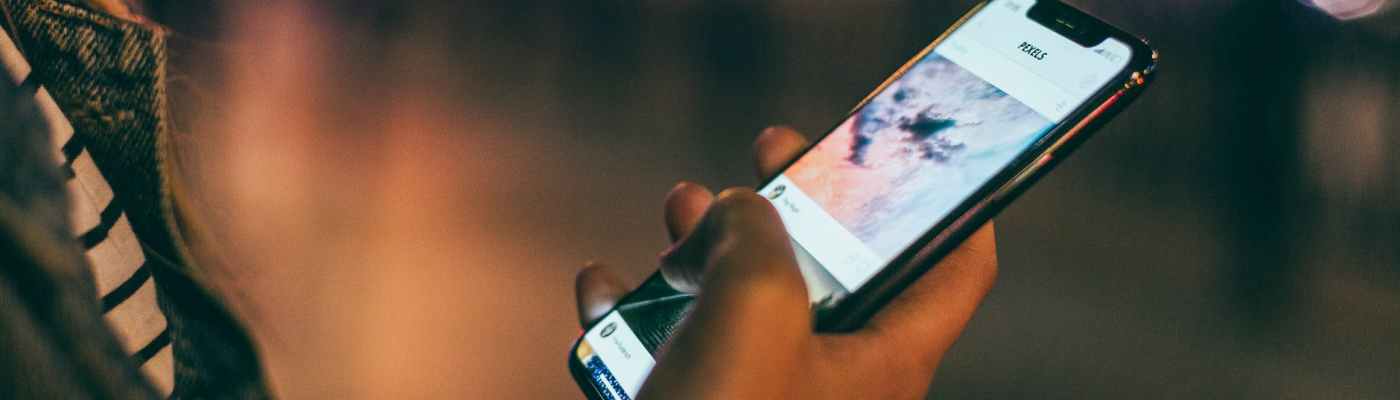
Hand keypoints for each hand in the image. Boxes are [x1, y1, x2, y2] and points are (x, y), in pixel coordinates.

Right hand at [574, 127, 997, 398]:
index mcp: (884, 357)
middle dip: (798, 204)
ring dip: (710, 247)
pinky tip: (605, 286)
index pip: (958, 269)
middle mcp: (834, 381)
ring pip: (749, 303)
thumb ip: (756, 234)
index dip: (955, 202)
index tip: (921, 151)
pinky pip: (678, 351)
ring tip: (679, 206)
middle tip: (770, 153)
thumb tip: (734, 210)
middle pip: (837, 269)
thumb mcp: (757, 306)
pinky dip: (643, 311)